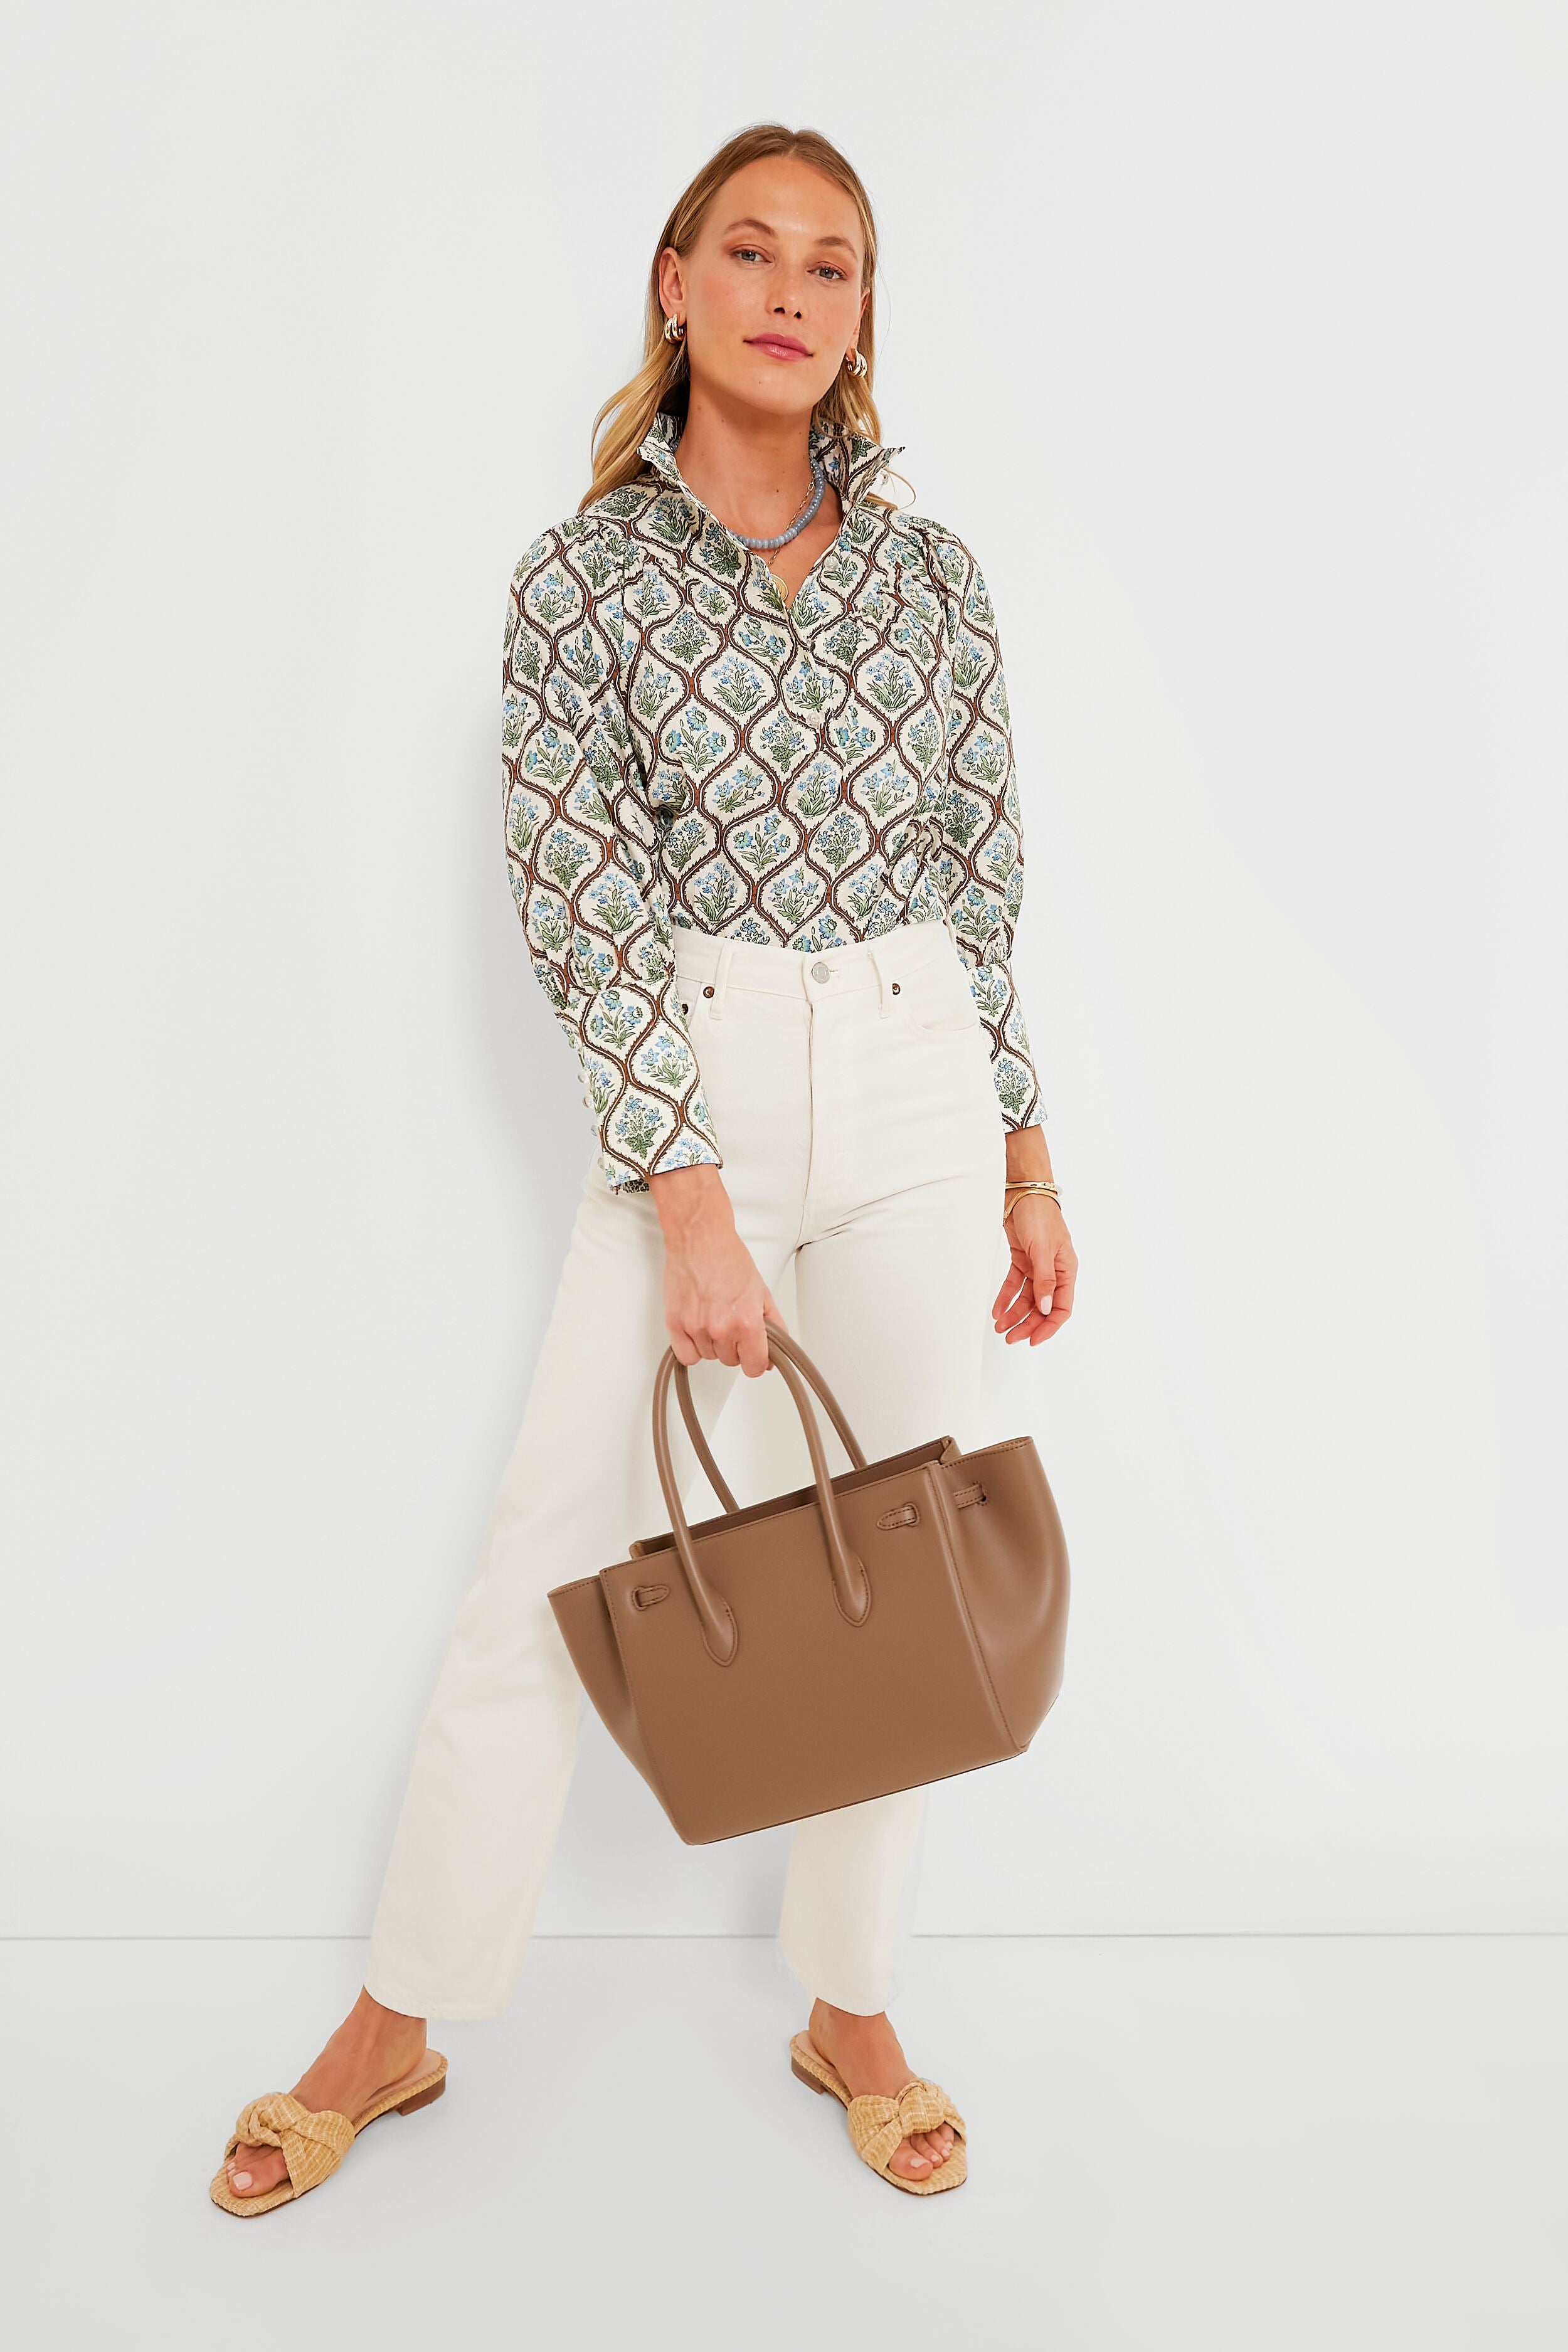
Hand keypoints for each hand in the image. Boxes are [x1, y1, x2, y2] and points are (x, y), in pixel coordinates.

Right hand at [648, 1165, 786, 1376]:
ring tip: (713, 1316)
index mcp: (747, 1321)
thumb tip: (773, 1354)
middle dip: (734, 1346)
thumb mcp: (762, 1292)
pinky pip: (686, 1356)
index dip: (757, 1362)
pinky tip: (697, 1330)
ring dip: (713, 1343)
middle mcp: (721, 1328)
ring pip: (709, 1356)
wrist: (700, 1240)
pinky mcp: (675, 1324)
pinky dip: (692, 1348)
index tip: (754, 1356)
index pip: (754, 1366)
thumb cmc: (728, 1259)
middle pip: (731, 1361)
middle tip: (732, 1322)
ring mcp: (696, 1327)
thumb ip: (772, 1327)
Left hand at [993, 1194, 1076, 1344]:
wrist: (1022, 1192)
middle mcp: (1053, 1272)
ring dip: (1014, 1314)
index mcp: (1066, 1271)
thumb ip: (1045, 1280)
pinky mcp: (1022, 1260)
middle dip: (1027, 1324)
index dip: (1048, 1326)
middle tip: (1011, 1338)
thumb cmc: (1040, 1215)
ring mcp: (1037, 1267)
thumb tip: (1045, 1308)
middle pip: (1042, 1307)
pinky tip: (997, 1310)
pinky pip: (1014, 1285)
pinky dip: (1005, 1298)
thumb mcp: (1043, 1249)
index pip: (1061, 1307)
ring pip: (1027, 1299)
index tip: (1033, 1340)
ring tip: (1000, 1327)